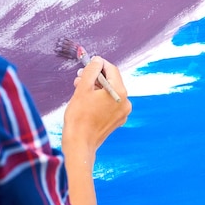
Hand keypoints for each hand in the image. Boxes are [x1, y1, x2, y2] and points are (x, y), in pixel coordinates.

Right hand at [61, 56, 130, 204]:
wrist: (79, 143)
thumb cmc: (79, 116)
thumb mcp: (83, 88)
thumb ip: (91, 71)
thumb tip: (97, 61)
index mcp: (119, 93)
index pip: (112, 70)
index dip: (99, 64)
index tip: (88, 62)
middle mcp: (125, 103)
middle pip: (111, 81)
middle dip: (95, 77)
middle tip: (80, 76)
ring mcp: (122, 113)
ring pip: (109, 92)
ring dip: (95, 88)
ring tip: (79, 88)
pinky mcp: (117, 121)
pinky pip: (109, 103)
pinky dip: (99, 99)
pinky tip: (86, 100)